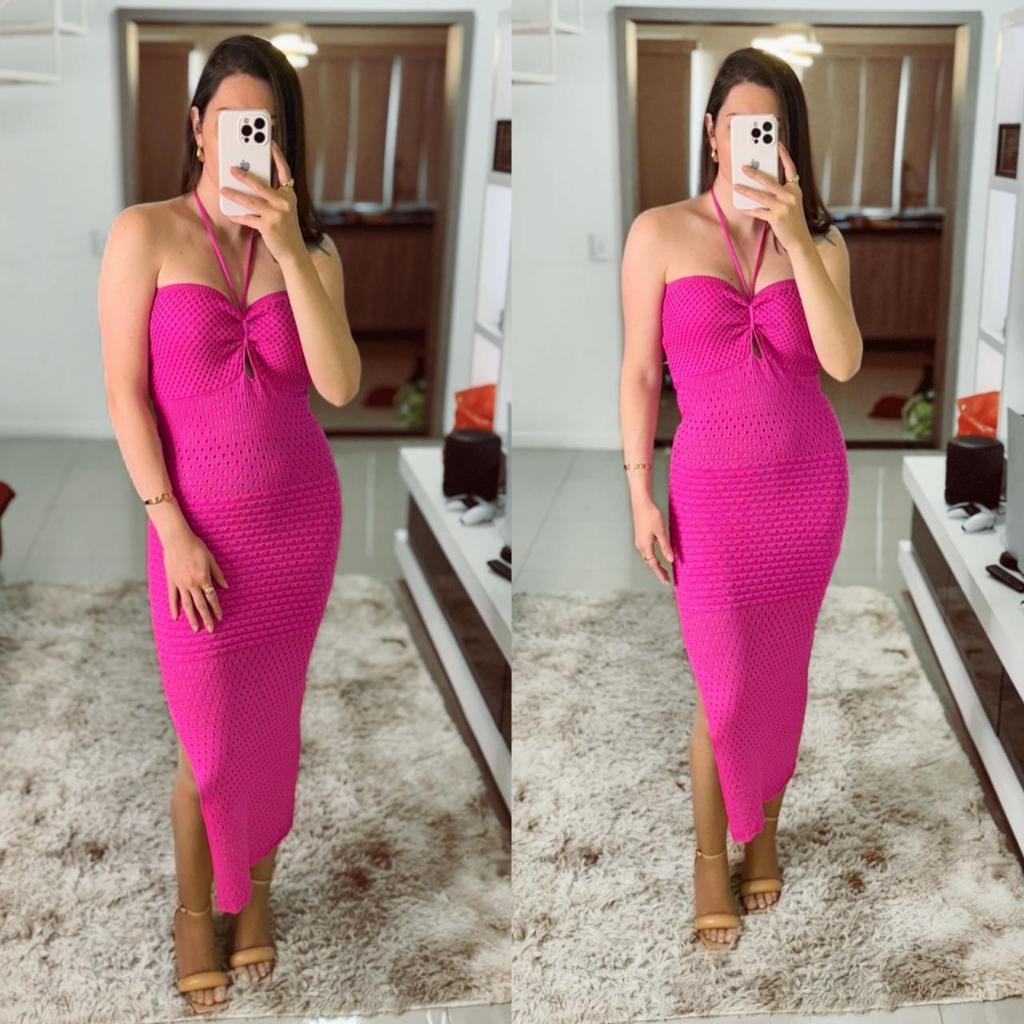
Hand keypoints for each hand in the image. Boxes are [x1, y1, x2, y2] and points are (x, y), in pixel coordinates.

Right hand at [164, 529, 227, 632]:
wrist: (177, 539)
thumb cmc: (196, 547)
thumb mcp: (211, 559)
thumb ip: (218, 574)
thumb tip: (226, 587)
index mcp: (203, 578)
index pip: (212, 598)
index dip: (216, 609)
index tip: (220, 618)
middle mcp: (191, 584)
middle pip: (200, 605)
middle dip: (206, 618)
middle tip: (211, 630)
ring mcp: (180, 584)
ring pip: (187, 605)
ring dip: (192, 618)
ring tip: (196, 629)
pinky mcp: (171, 581)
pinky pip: (172, 597)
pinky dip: (174, 608)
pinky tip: (176, 618)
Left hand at [219, 140, 304, 264]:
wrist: (294, 252)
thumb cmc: (287, 229)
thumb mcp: (285, 209)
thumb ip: (273, 196)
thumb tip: (251, 184)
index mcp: (289, 195)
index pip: (284, 171)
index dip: (277, 156)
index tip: (270, 142)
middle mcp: (284, 202)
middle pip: (261, 184)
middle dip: (244, 176)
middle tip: (231, 168)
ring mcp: (276, 214)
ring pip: (250, 201)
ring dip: (234, 195)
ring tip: (223, 189)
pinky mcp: (268, 226)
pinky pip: (248, 219)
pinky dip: (237, 216)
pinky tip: (229, 213)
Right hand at [632, 498, 674, 584]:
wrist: (641, 503)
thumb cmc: (651, 515)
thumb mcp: (661, 532)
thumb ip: (665, 547)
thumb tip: (670, 560)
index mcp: (645, 546)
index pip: (653, 564)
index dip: (660, 573)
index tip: (667, 581)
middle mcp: (640, 546)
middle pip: (649, 563)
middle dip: (658, 571)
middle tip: (667, 579)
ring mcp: (639, 541)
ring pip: (648, 558)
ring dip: (655, 565)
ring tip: (664, 571)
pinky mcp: (640, 537)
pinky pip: (647, 552)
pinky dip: (653, 558)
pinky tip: (658, 557)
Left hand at [733, 141, 810, 251]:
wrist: (799, 239)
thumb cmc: (793, 220)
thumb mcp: (791, 203)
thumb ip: (781, 192)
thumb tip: (761, 185)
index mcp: (795, 189)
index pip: (790, 168)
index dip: (784, 155)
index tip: (777, 144)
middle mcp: (790, 195)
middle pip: (769, 180)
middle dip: (754, 173)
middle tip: (743, 167)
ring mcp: (784, 206)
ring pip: (760, 195)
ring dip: (746, 190)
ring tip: (736, 186)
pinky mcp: (776, 217)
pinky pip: (758, 211)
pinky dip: (748, 209)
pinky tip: (740, 207)